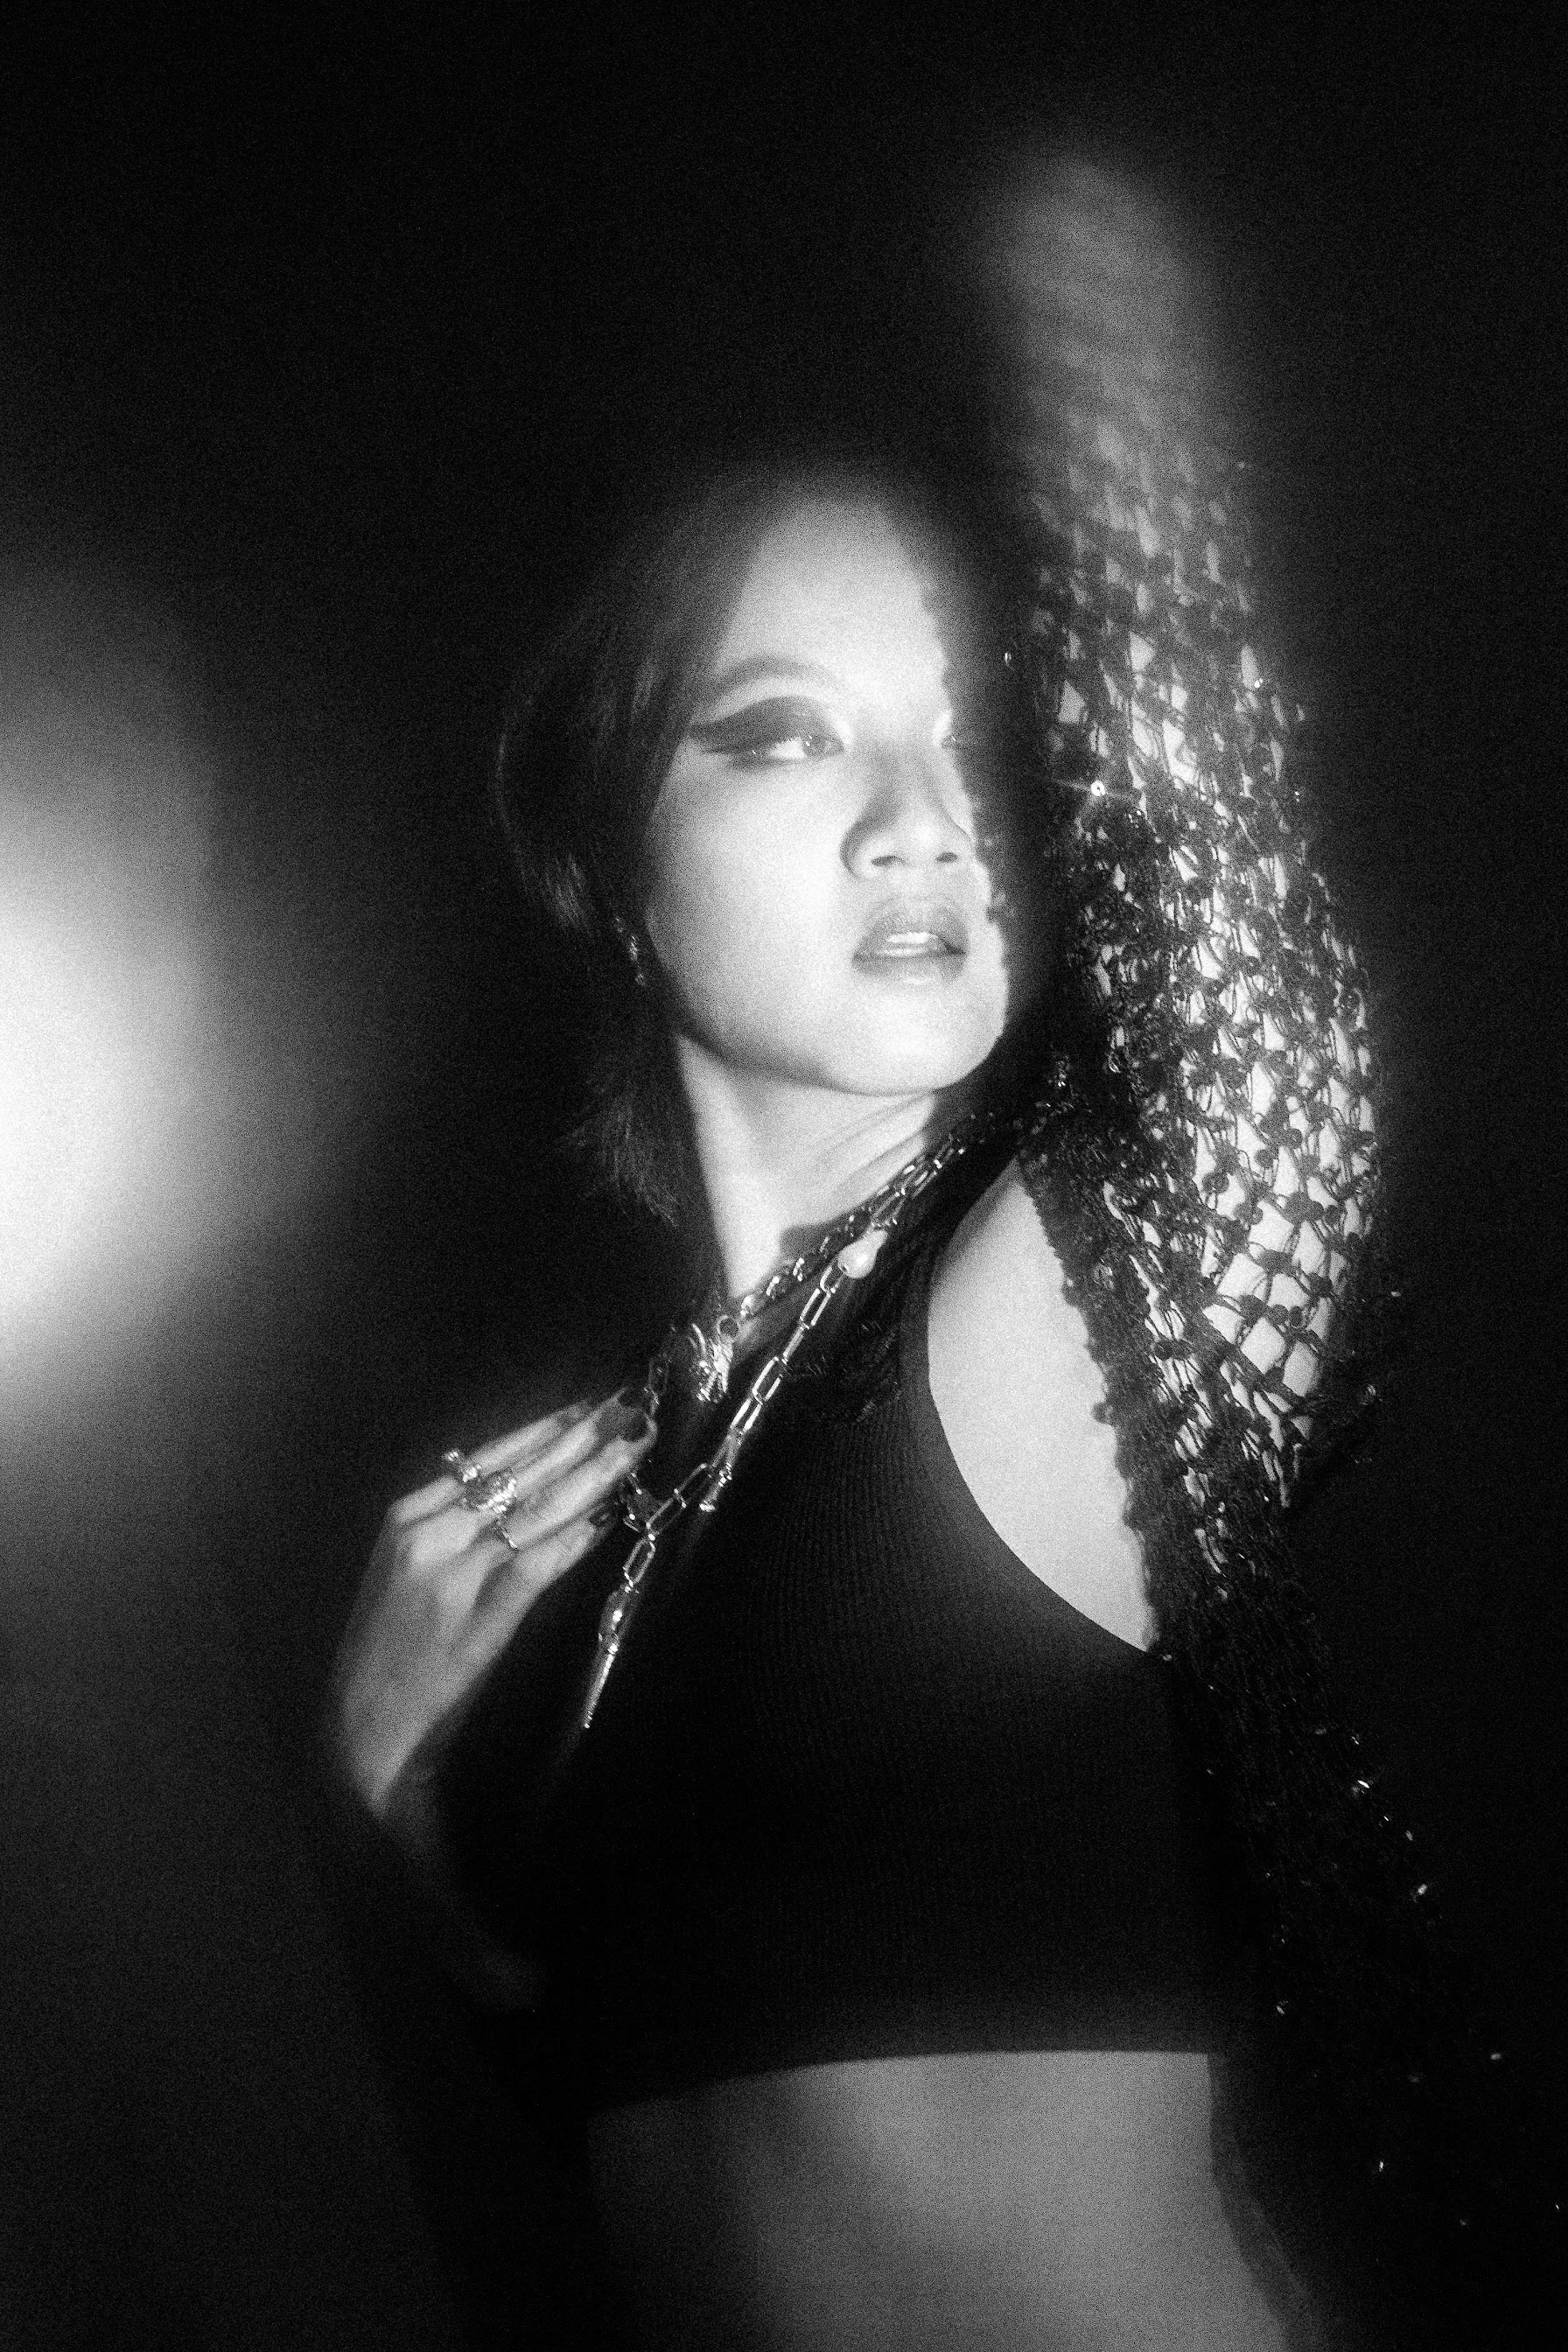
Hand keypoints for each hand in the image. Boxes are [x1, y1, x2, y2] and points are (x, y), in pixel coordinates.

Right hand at [331, 1390, 654, 1817]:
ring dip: (595, 1471)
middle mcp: (430, 1533)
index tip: (592, 1402)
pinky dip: (577, 1537)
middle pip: (521, 1472)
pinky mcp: (482, 1618)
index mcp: (410, 1516)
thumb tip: (524, 1485)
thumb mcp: (409, 1571)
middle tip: (633, 1402)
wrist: (364, 1733)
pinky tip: (610, 1516)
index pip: (491, 1456)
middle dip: (583, 1434)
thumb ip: (455, 1526)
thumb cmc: (390, 1653)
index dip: (548, 1425)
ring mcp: (455, 1573)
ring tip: (636, 1441)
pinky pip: (540, 1564)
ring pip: (538, 1508)